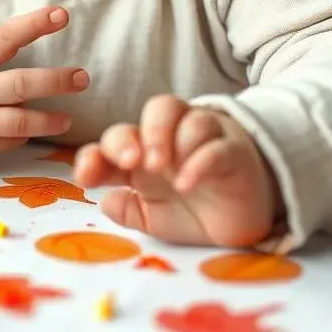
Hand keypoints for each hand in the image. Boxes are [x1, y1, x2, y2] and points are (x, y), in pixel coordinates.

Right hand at [0, 0, 89, 162]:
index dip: (34, 24)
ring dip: (47, 120)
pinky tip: (37, 128)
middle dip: (55, 80)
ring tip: (69, 118)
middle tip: (83, 77)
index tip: (62, 14)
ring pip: (18, 121)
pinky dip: (23, 134)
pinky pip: (7, 140)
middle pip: (21, 84)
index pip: (5, 37)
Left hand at [73, 94, 282, 247]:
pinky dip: (199, 160)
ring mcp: (204, 139)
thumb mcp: (155, 220)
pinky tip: (186, 183)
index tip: (86, 175)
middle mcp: (172, 138)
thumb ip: (130, 211)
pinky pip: (215, 144)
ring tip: (162, 169)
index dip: (96, 154)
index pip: (116, 140)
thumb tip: (105, 201)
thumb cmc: (194, 212)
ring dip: (167, 137)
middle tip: (130, 162)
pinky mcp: (233, 151)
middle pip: (152, 112)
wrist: (245, 219)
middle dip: (134, 134)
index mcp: (145, 153)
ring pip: (184, 115)